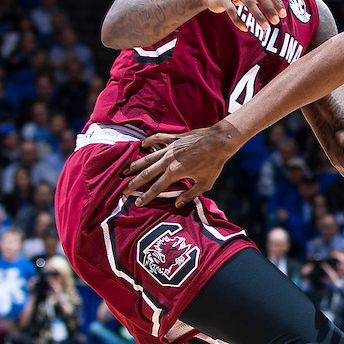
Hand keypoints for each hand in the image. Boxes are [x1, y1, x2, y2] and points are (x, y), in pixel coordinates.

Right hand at [121, 121, 241, 206]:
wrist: (220, 141)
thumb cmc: (214, 163)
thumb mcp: (204, 183)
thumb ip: (190, 194)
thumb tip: (177, 204)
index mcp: (175, 172)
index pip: (157, 187)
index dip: (146, 196)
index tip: (137, 203)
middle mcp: (168, 160)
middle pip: (147, 173)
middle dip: (134, 183)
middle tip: (123, 189)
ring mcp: (170, 148)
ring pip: (148, 157)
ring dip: (135, 164)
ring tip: (125, 170)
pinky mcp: (174, 138)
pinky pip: (158, 139)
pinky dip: (149, 142)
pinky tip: (142, 145)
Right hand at [202, 0, 284, 33]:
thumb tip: (280, 9)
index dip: (277, 2)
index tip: (283, 15)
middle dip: (270, 9)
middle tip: (276, 22)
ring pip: (248, 2)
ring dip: (258, 16)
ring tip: (265, 27)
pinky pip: (232, 11)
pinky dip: (239, 21)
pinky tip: (245, 29)